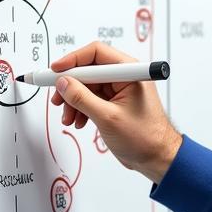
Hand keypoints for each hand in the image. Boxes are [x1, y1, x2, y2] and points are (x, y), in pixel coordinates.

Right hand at [50, 42, 181, 183]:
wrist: (157, 158)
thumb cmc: (146, 137)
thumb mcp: (108, 117)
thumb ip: (82, 98)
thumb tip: (63, 83)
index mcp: (128, 72)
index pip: (95, 53)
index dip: (72, 60)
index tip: (54, 71)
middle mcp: (123, 77)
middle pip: (87, 70)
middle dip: (70, 86)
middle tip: (56, 99)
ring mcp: (118, 90)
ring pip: (86, 86)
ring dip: (73, 101)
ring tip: (69, 118)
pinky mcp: (113, 103)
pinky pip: (90, 99)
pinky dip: (80, 109)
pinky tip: (79, 121)